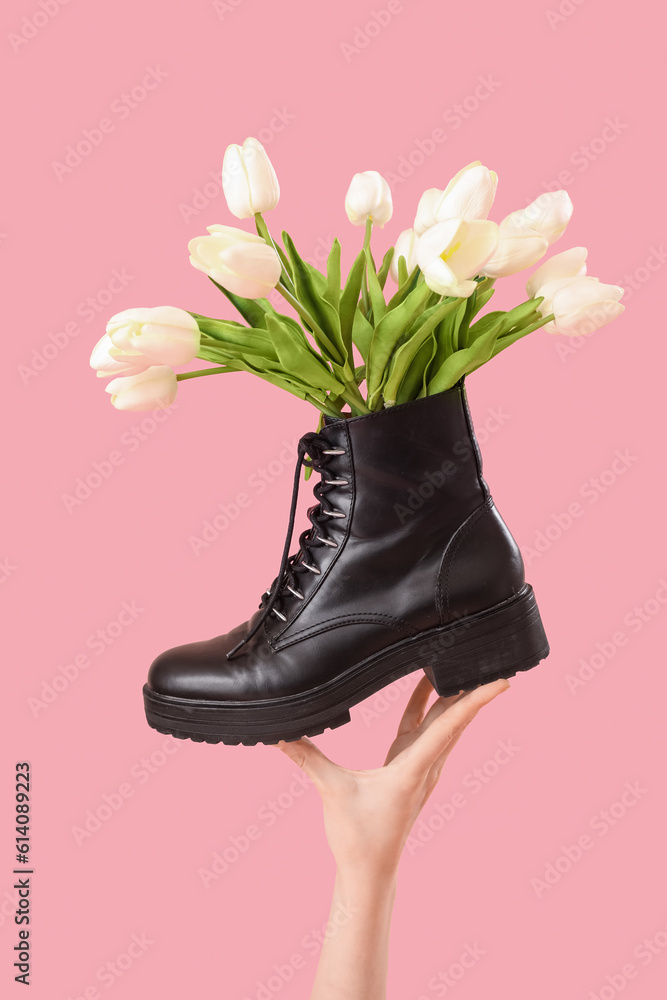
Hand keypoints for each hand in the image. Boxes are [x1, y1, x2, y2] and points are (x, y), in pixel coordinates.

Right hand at [277, 676, 509, 877]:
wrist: (370, 873)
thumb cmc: (358, 839)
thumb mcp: (332, 793)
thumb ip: (307, 758)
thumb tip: (278, 733)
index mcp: (414, 768)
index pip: (450, 725)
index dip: (475, 701)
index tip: (502, 681)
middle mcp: (426, 765)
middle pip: (455, 718)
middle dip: (472, 688)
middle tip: (485, 654)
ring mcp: (421, 767)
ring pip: (445, 722)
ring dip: (455, 694)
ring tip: (463, 662)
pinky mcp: (411, 768)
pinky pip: (427, 729)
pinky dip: (431, 706)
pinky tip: (427, 688)